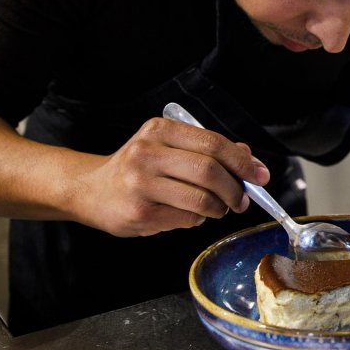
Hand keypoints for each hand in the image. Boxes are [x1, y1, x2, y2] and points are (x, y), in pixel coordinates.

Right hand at [73, 117, 269, 236]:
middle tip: (242, 199)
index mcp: (159, 130)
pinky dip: (197, 220)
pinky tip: (187, 214)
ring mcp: (141, 184)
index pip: (213, 143)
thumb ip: (207, 150)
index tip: (259, 175)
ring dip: (219, 208)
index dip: (242, 161)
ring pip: (201, 200)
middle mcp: (147, 153)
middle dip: (235, 189)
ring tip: (217, 208)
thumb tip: (248, 159)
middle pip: (209, 171)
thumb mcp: (168, 147)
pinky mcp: (139, 212)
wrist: (90, 190)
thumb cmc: (137, 167)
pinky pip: (186, 219)